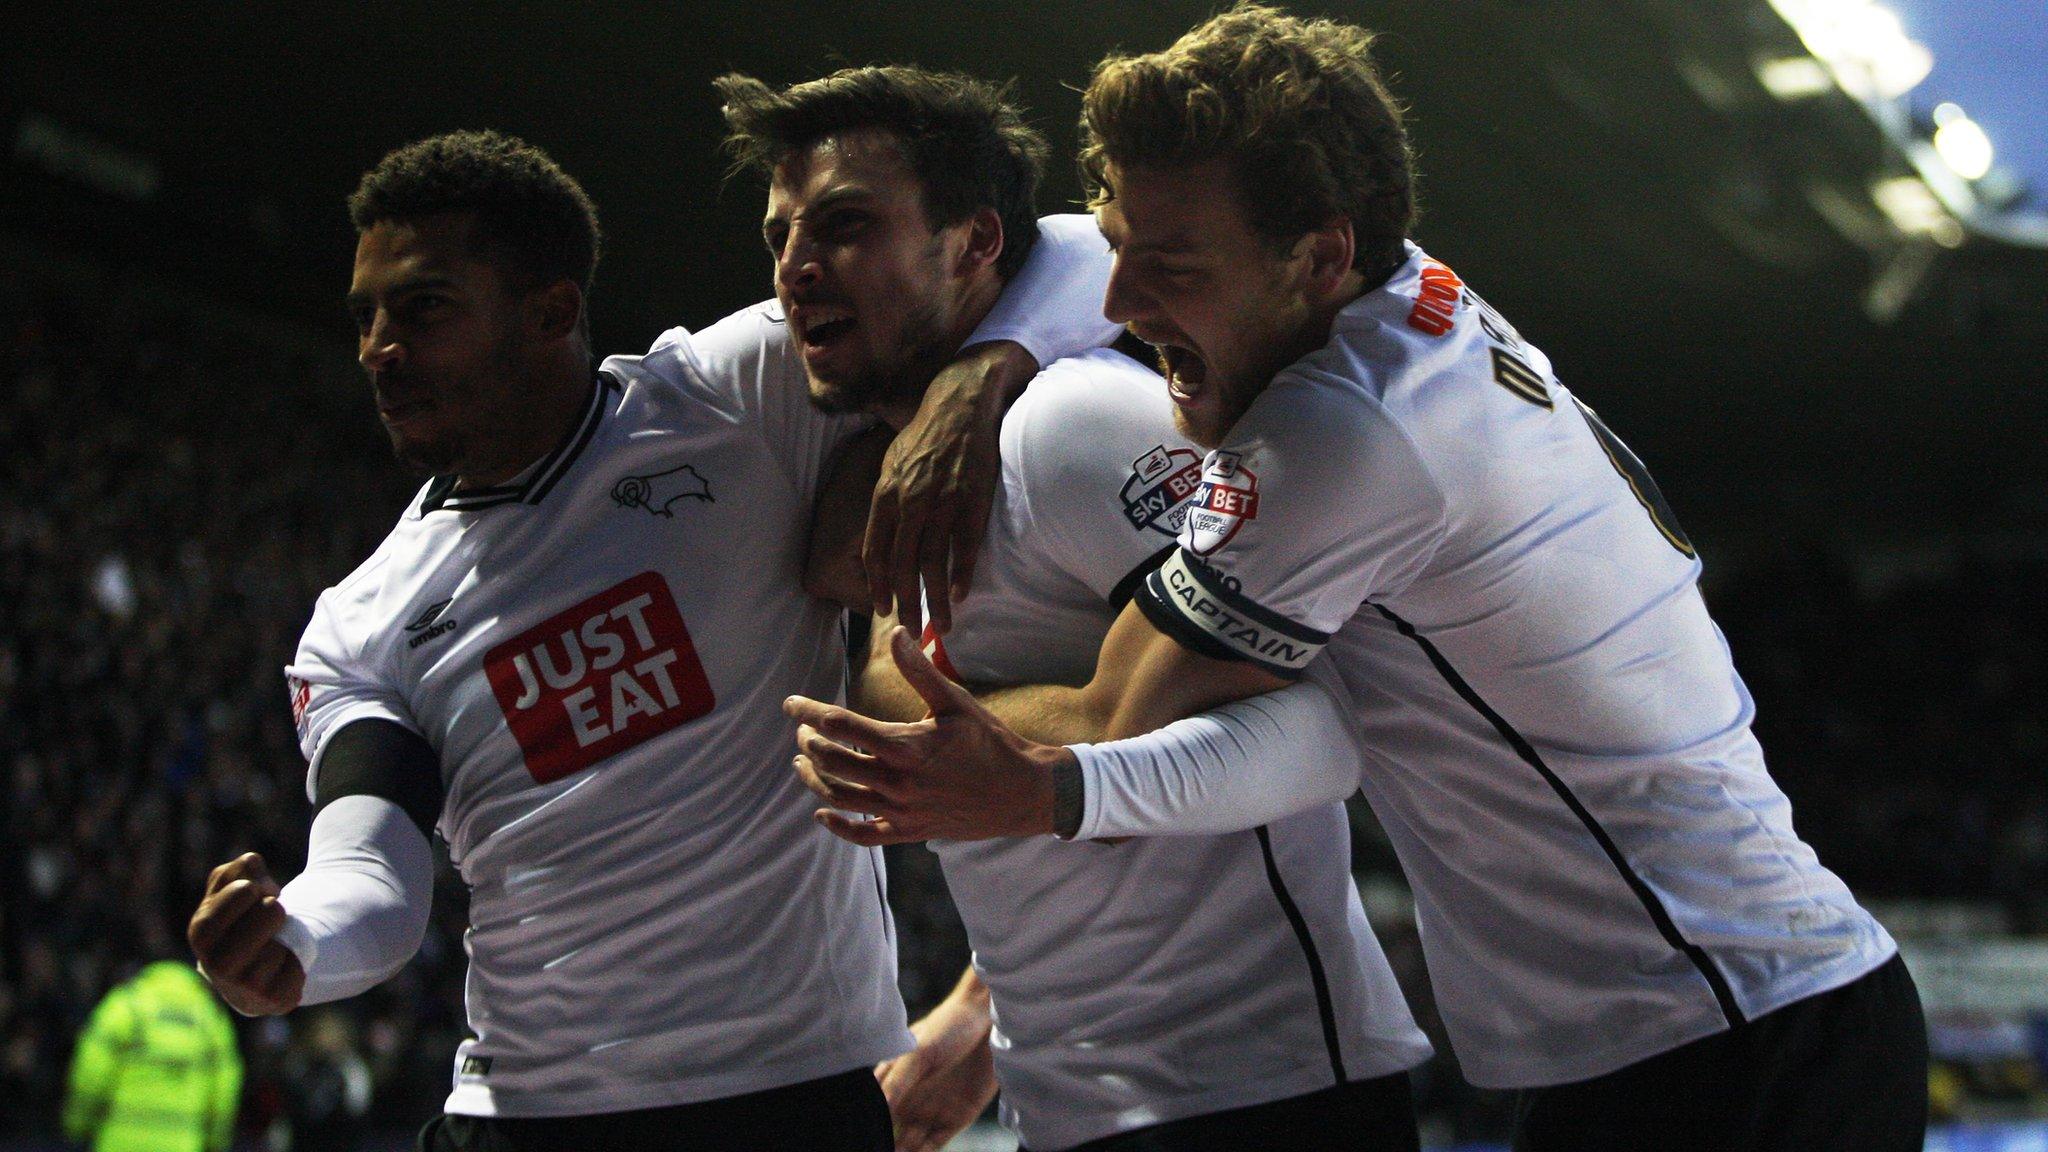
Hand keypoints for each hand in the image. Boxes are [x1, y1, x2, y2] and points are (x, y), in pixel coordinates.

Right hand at [187, 853, 304, 1015]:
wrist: (254, 970)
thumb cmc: (242, 920)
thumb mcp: (232, 889)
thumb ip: (240, 869)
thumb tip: (253, 863)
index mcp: (201, 932)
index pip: (244, 891)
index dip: (257, 887)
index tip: (255, 894)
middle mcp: (216, 964)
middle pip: (272, 912)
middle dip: (277, 908)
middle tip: (273, 914)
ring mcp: (244, 986)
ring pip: (285, 940)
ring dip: (287, 935)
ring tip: (275, 941)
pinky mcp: (273, 1000)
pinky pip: (299, 967)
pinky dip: (298, 960)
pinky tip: (283, 964)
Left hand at [787, 626, 1067, 844]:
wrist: (1021, 792)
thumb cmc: (989, 742)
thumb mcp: (956, 702)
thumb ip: (920, 670)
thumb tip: (897, 633)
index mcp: (905, 745)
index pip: (840, 725)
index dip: (808, 712)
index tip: (791, 703)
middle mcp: (897, 781)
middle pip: (832, 761)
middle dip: (810, 742)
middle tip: (804, 730)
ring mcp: (900, 811)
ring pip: (839, 797)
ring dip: (814, 778)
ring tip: (803, 762)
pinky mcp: (908, 832)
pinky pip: (862, 835)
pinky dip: (837, 825)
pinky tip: (823, 812)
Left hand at [865, 341, 1034, 636]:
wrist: (962, 402)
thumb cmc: (926, 433)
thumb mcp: (892, 462)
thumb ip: (886, 499)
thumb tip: (883, 532)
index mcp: (886, 495)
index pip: (875, 552)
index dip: (878, 585)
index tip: (883, 609)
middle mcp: (909, 502)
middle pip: (903, 565)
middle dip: (906, 604)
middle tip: (911, 630)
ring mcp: (942, 502)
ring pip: (933, 562)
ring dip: (936, 599)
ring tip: (943, 624)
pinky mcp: (972, 499)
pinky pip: (965, 546)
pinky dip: (962, 573)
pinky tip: (961, 594)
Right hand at [876, 984, 997, 1151]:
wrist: (988, 1023)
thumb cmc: (948, 1027)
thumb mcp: (918, 1051)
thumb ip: (898, 1081)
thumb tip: (880, 1106)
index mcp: (894, 1080)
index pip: (874, 1110)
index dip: (867, 1125)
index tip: (860, 1138)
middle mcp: (910, 1098)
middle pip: (889, 1131)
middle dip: (882, 1144)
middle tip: (876, 1150)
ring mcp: (932, 1109)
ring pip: (910, 1143)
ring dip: (902, 1151)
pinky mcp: (956, 1118)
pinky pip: (935, 1144)